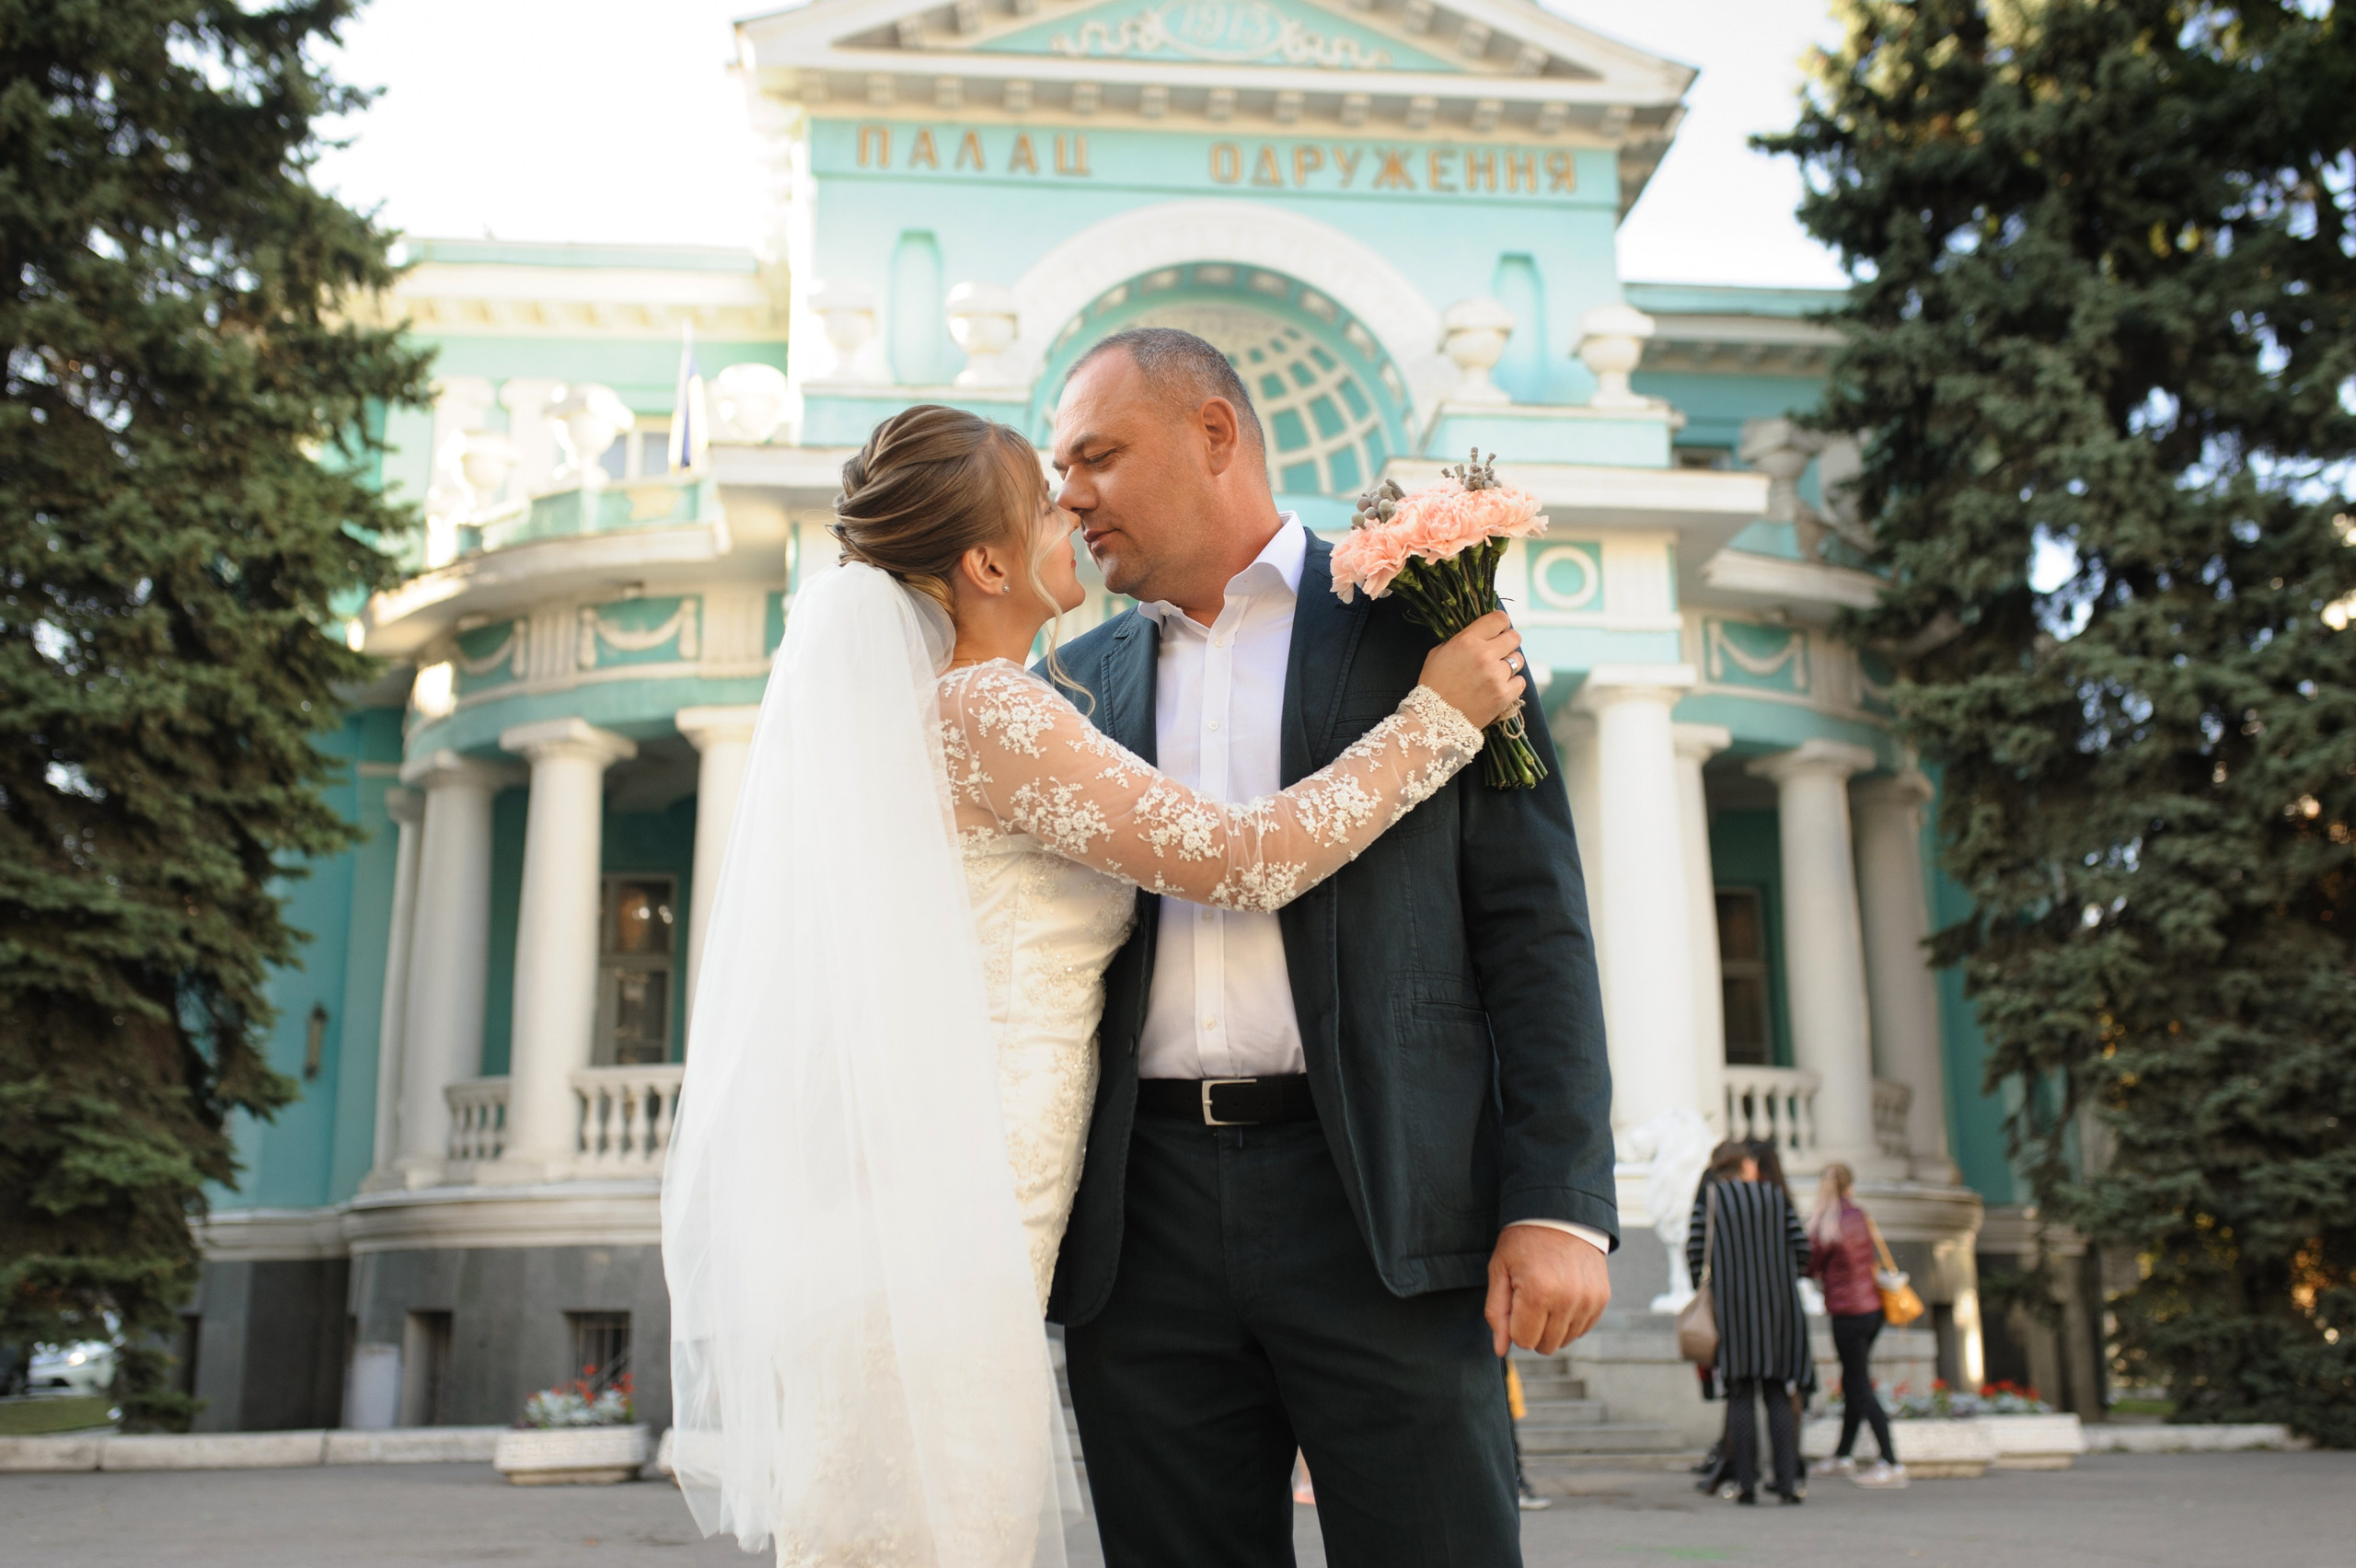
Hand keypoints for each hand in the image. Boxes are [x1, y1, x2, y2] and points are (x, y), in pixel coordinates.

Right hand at [1418, 610, 1525, 728]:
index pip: (1498, 619)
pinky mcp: (1504, 695)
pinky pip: (1520, 682)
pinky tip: (1499, 687)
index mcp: (1467, 641)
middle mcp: (1485, 655)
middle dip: (1508, 642)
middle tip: (1500, 651)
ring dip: (1509, 664)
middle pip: (1514, 637)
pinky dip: (1512, 684)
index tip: (1499, 630)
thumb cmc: (1433, 686)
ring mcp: (1496, 675)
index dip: (1501, 624)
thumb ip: (1459, 641)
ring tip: (1496, 673)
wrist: (1433, 721)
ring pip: (1518, 660)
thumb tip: (1478, 635)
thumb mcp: (1437, 654)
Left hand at [1485, 1224, 1609, 1356]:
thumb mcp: (1500, 1270)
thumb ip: (1496, 1312)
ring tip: (1546, 1296)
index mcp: (1537, 1293)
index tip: (1515, 1302)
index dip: (1514, 1326)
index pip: (1523, 1340)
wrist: (1561, 1214)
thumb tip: (1500, 1350)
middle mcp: (1567, 1300)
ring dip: (1552, 1327)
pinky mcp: (1601, 1298)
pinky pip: (1582, 1329)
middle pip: (1545, 1346)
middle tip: (1529, 1300)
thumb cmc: (1524, 1240)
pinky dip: (1570, 1320)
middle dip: (1532, 1330)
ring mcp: (1588, 1300)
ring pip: (1565, 1341)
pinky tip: (1562, 1296)